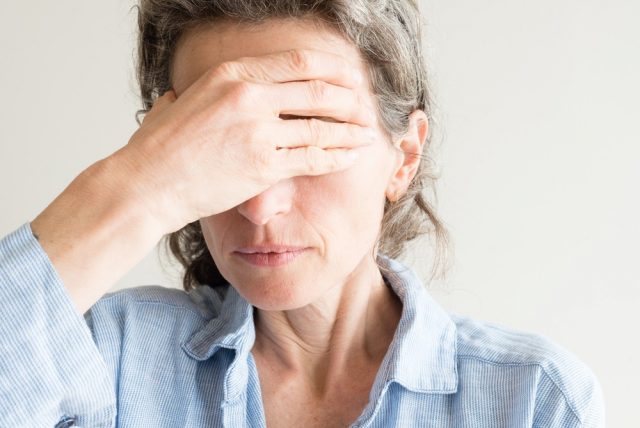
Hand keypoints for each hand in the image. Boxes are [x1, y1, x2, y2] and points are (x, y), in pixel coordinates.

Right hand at [117, 48, 376, 232]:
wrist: (147, 185)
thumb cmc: (158, 148)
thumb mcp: (181, 102)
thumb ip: (200, 92)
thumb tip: (190, 92)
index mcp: (232, 74)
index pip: (298, 62)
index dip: (332, 69)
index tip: (349, 77)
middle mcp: (249, 96)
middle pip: (318, 90)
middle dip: (350, 99)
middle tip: (366, 106)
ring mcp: (257, 131)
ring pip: (321, 126)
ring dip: (351, 130)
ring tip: (368, 134)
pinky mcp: (263, 166)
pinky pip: (313, 158)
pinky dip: (337, 157)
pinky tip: (351, 157)